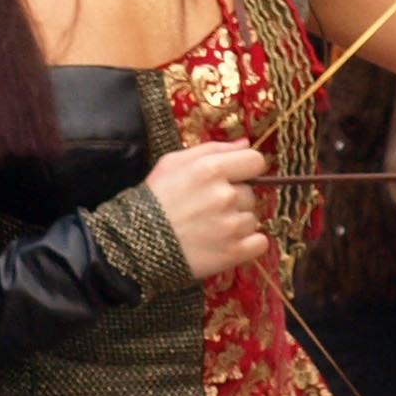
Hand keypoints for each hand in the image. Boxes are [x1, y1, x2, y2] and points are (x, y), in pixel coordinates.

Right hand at [145, 140, 270, 279]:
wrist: (135, 244)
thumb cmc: (154, 199)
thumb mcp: (173, 162)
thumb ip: (212, 148)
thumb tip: (246, 143)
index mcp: (212, 169)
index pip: (256, 161)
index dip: (246, 169)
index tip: (234, 178)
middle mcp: (225, 195)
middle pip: (251, 193)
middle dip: (234, 199)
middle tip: (208, 209)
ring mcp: (231, 225)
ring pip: (252, 218)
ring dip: (237, 223)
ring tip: (209, 229)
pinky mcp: (233, 252)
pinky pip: (260, 243)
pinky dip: (248, 245)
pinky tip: (225, 244)